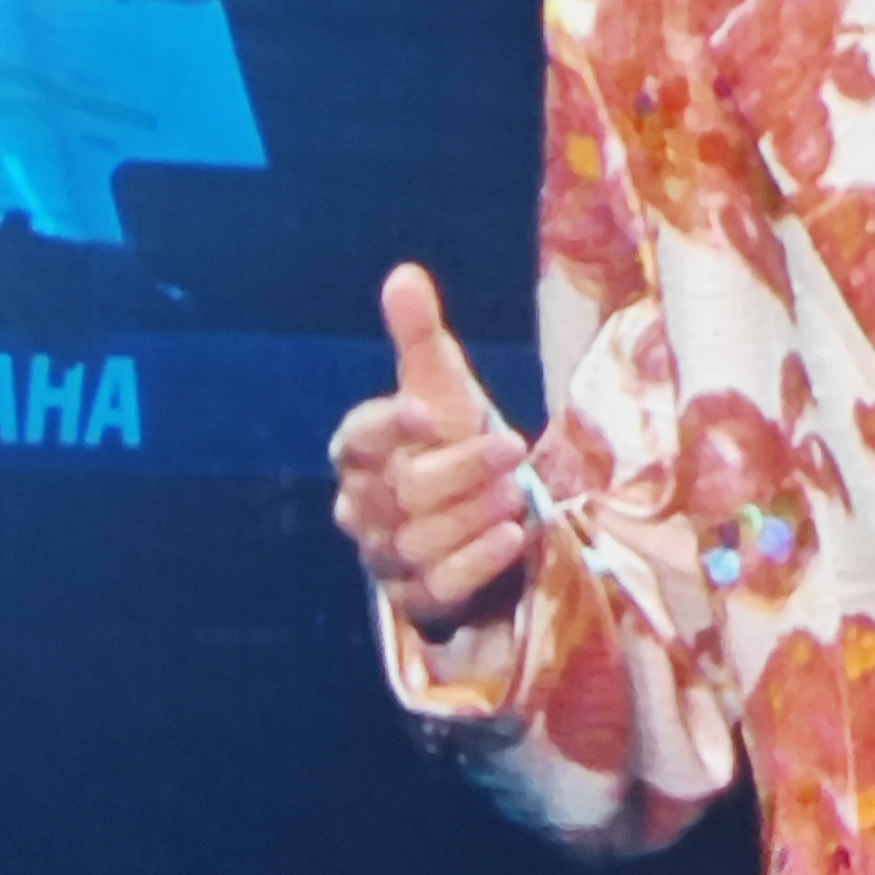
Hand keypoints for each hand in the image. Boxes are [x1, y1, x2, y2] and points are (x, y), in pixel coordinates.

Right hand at [327, 264, 529, 631]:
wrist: (484, 517)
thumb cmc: (454, 443)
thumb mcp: (443, 389)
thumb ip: (419, 337)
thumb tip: (404, 274)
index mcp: (359, 452)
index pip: (359, 438)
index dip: (390, 427)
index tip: (428, 411)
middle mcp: (362, 507)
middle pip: (399, 491)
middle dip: (459, 469)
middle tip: (513, 446)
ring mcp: (386, 557)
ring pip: (418, 539)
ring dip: (471, 514)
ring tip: (516, 493)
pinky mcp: (418, 600)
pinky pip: (438, 585)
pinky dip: (474, 562)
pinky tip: (511, 537)